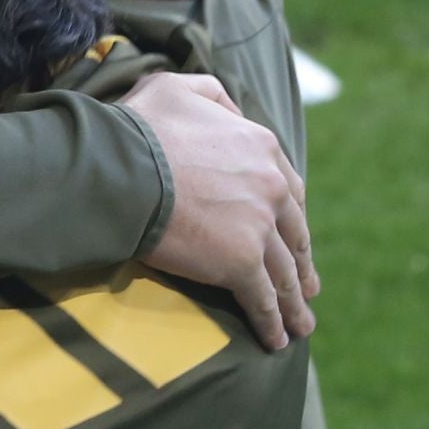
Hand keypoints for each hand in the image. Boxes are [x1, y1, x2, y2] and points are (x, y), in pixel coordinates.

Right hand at [120, 73, 317, 351]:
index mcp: (261, 147)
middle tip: (308, 289)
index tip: (292, 237)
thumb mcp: (178, 87)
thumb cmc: (138, 127)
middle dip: (302, 265)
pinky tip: (276, 341)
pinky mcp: (240, 263)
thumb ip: (213, 96)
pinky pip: (262, 299)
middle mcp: (271, 187)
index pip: (289, 189)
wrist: (120, 169)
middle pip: (294, 234)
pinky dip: (272, 322)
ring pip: (284, 273)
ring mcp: (259, 228)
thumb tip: (231, 112)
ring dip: (294, 303)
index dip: (291, 217)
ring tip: (300, 326)